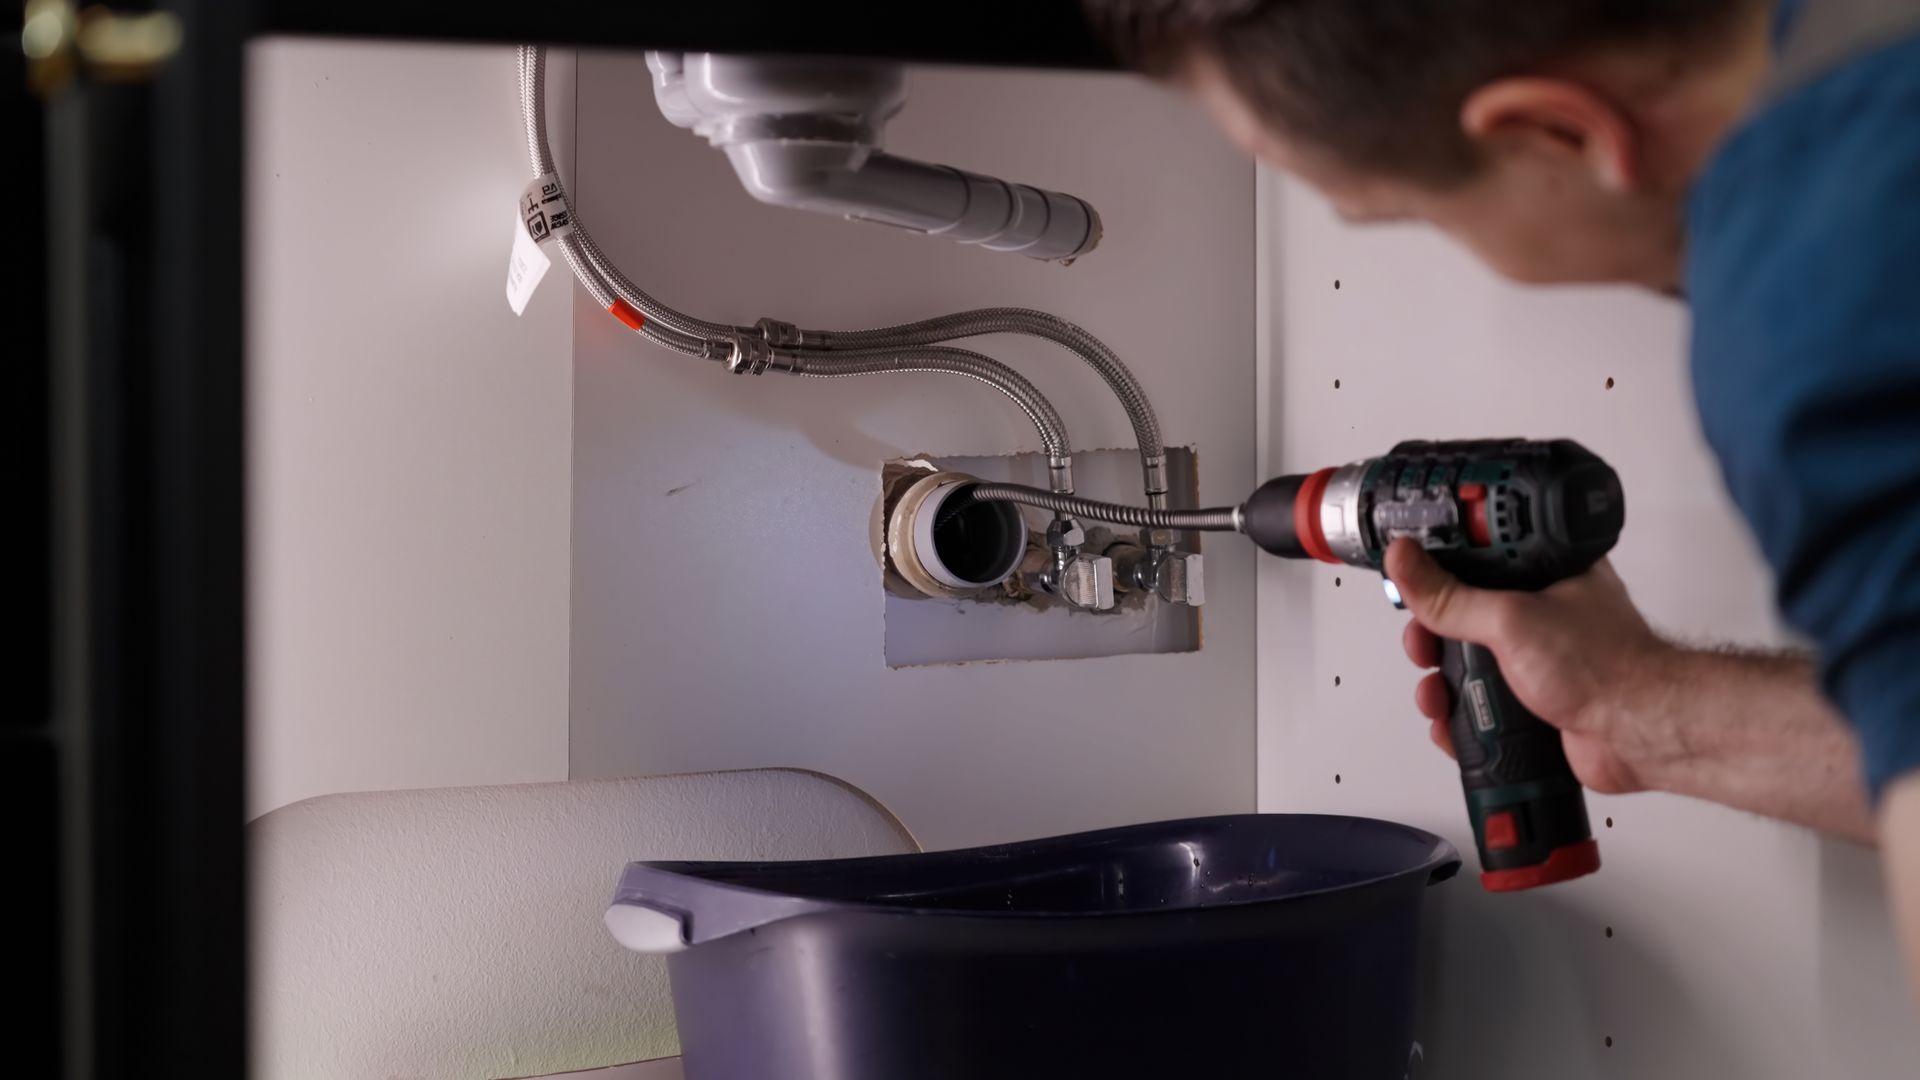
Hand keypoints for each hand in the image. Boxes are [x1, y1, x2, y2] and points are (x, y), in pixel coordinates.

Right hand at [1385, 538, 1676, 794]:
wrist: (1641, 735)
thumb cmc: (1607, 666)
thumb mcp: (1511, 620)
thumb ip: (1450, 596)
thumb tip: (1405, 561)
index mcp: (1545, 574)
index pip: (1475, 557)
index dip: (1437, 566)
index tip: (1409, 578)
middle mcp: (1541, 613)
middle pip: (1462, 615)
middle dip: (1432, 636)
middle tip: (1421, 644)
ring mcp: (1537, 660)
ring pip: (1467, 664)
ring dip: (1440, 682)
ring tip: (1435, 693)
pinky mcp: (1533, 702)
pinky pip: (1481, 705)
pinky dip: (1460, 716)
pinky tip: (1453, 722)